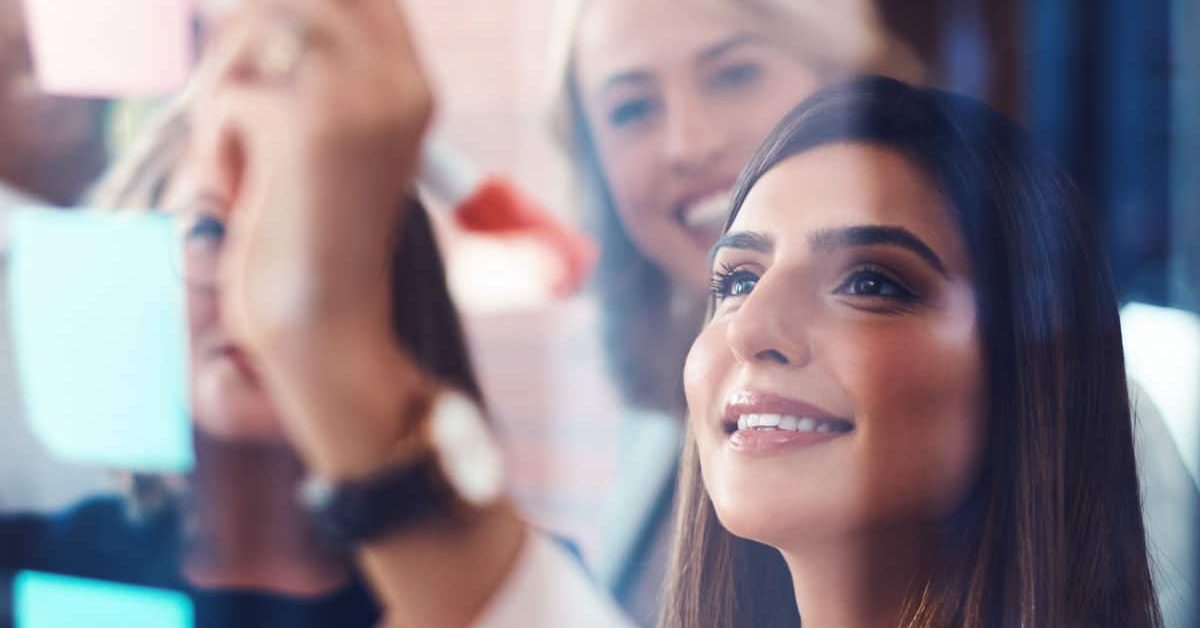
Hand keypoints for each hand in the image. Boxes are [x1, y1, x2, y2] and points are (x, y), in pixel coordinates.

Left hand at [189, 0, 436, 476]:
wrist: (325, 326)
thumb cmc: (312, 241)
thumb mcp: (331, 141)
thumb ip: (313, 74)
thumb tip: (255, 11)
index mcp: (411, 86)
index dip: (297, 9)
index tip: (262, 55)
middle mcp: (397, 82)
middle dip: (246, 43)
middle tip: (239, 114)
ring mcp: (357, 98)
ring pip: (255, 29)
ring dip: (226, 94)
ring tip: (245, 162)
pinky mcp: (308, 124)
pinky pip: (228, 93)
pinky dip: (216, 145)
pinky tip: (245, 194)